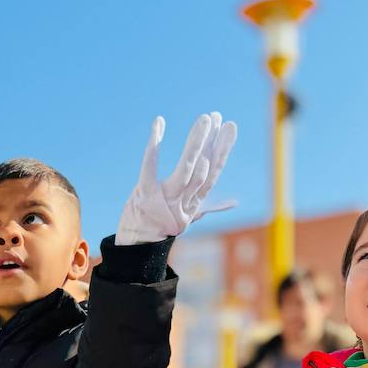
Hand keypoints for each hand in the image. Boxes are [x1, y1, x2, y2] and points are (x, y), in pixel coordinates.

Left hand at [116, 113, 237, 243]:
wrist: (135, 251)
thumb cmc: (158, 228)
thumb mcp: (184, 219)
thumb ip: (207, 207)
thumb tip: (232, 203)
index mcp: (193, 204)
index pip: (212, 174)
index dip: (222, 151)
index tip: (230, 128)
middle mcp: (182, 203)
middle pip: (202, 170)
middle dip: (210, 143)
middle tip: (215, 116)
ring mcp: (164, 199)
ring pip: (185, 169)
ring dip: (195, 143)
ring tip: (203, 119)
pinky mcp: (144, 195)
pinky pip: (149, 168)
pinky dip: (154, 146)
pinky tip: (158, 125)